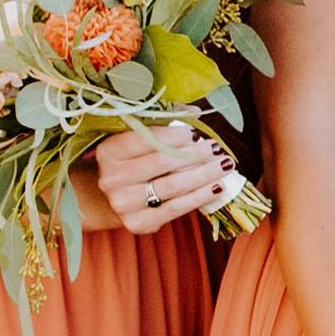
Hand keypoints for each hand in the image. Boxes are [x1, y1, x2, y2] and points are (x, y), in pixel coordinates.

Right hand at [94, 120, 237, 235]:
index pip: (146, 139)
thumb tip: (194, 112)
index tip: (197, 134)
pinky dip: (200, 196)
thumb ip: (162, 124)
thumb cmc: (130, 164)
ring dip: (204, 175)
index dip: (175, 136)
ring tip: (224, 165)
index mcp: (109, 151)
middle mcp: (112, 178)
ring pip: (172, 186)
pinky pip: (176, 208)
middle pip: (162, 162)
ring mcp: (123, 203)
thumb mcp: (137, 141)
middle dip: (195, 154)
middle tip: (216, 148)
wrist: (110, 202)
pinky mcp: (138, 223)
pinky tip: (217, 187)